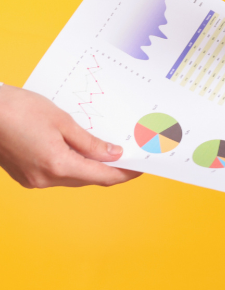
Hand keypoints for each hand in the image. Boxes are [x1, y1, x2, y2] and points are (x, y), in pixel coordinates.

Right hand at [0, 85, 138, 187]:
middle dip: (110, 170)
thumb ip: (90, 142)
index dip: (125, 173)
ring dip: (90, 167)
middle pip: (88, 179)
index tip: (142, 167)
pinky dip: (71, 165)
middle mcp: (45, 179)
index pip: (103, 176)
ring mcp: (32, 180)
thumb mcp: (62, 121)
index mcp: (58, 165)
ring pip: (72, 178)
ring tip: (108, 152)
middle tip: (129, 157)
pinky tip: (79, 152)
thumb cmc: (17, 109)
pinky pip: (56, 174)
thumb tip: (113, 155)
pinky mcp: (23, 176)